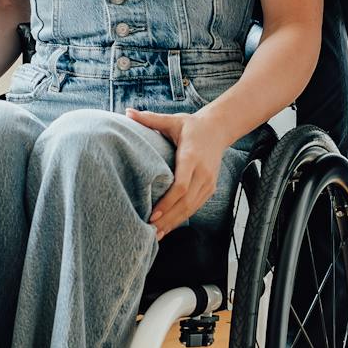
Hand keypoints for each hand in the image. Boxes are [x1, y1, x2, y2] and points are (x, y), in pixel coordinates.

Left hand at [128, 110, 226, 239]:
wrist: (219, 129)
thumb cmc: (192, 126)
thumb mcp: (172, 121)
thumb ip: (150, 119)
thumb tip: (128, 112)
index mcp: (192, 157)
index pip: (181, 186)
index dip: (168, 202)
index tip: (153, 213)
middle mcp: (203, 172)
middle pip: (186, 202)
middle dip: (168, 219)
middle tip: (150, 232)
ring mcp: (209, 182)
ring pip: (192, 208)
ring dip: (174, 222)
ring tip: (157, 235)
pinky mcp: (210, 188)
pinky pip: (195, 206)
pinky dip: (182, 218)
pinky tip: (169, 226)